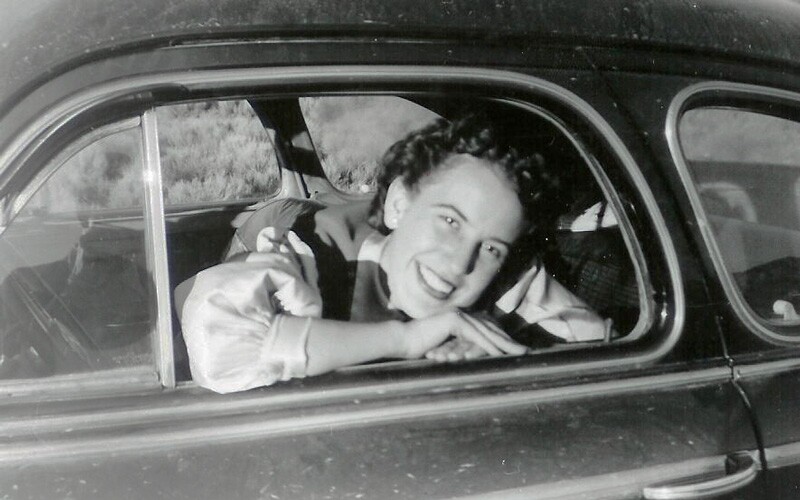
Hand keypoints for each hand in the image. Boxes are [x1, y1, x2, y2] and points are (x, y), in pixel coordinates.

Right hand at [399, 311, 527, 359]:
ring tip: (517, 353)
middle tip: (525, 351)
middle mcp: (462, 314)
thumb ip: (459, 346)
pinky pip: (475, 336)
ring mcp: (458, 315)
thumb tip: (473, 356)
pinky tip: (499, 353)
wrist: (403, 341)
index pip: (486, 328)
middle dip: (508, 341)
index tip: (516, 349)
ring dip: (503, 343)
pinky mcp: (454, 321)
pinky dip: (488, 345)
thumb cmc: (420, 347)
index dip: (502, 338)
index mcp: (461, 319)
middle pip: (490, 328)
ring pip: (486, 331)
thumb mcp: (445, 347)